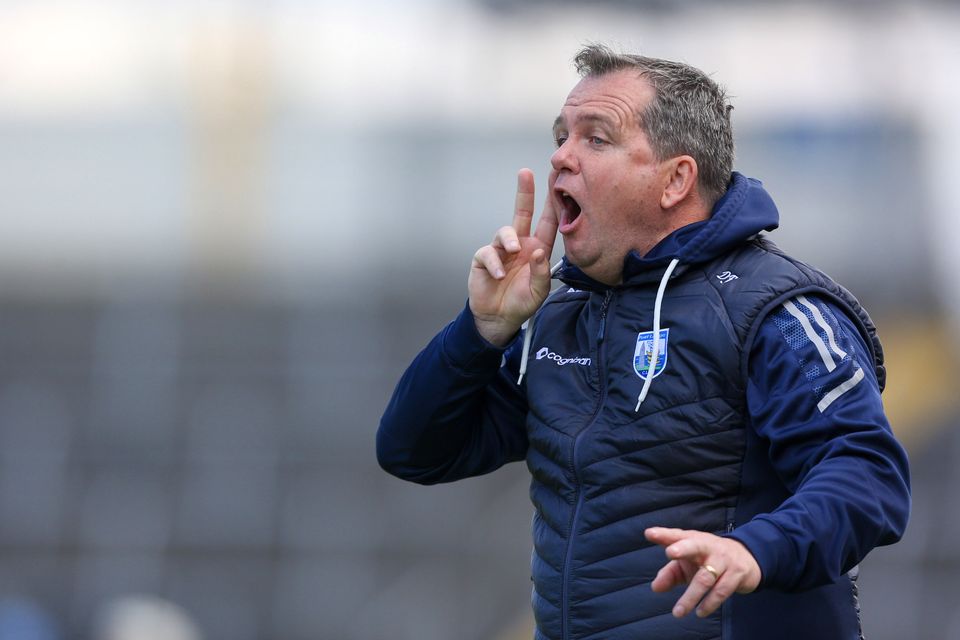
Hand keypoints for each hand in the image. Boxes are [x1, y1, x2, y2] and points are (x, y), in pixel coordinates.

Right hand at [469, 168, 558, 345]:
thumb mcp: (539, 291)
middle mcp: (520, 245)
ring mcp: (501, 250)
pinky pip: (488, 253)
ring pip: (504, 231)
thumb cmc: (522, 302)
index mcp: (537, 249)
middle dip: (524, 193)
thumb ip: (542, 272)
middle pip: (522, 213)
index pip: (548, 222)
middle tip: (525, 173)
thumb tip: (538, 251)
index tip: (556, 182)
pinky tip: (500, 275)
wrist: (498, 318)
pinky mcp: (484, 259)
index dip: (552, 203)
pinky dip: (494, 263)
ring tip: (512, 251)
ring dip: (508, 239)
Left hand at [645, 527, 760, 618]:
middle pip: (695, 545)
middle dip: (682, 549)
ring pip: (706, 577)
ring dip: (691, 596)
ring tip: (678, 612)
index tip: (649, 534)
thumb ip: (670, 574)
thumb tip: (655, 588)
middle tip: (670, 553)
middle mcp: (708, 546)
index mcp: (693, 540)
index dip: (663, 534)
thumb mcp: (688, 564)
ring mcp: (723, 559)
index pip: (676, 535)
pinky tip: (700, 612)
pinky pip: (721, 590)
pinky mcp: (736, 574)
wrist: (747, 558)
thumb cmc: (708, 560)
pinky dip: (710, 603)